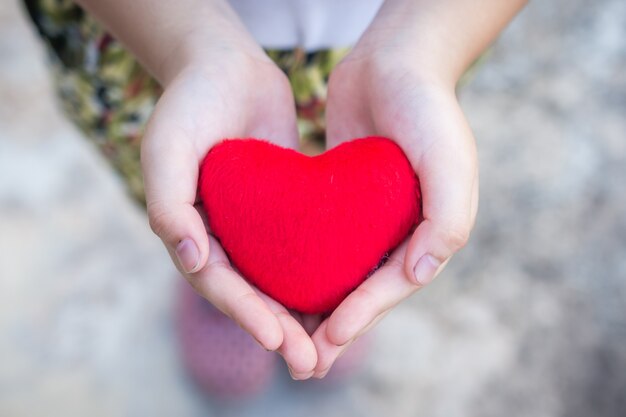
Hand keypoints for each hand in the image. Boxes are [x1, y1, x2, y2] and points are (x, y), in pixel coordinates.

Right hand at [141, 46, 317, 378]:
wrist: (224, 65)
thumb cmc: (190, 103)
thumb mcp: (166, 148)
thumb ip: (169, 205)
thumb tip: (190, 258)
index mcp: (190, 230)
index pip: (219, 283)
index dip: (247, 314)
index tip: (279, 342)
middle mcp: (220, 235)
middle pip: (250, 294)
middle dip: (278, 331)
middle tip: (310, 365)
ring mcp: (250, 225)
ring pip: (276, 281)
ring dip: (299, 317)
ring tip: (328, 351)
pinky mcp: (280, 209)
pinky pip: (297, 250)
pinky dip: (315, 276)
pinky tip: (341, 297)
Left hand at [311, 48, 478, 376]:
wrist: (395, 60)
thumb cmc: (428, 108)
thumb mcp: (450, 160)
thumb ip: (446, 218)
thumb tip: (419, 273)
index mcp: (430, 230)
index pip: (393, 284)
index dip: (362, 314)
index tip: (327, 338)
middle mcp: (401, 229)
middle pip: (366, 288)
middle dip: (336, 325)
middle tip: (303, 361)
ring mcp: (370, 216)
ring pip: (341, 271)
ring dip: (317, 305)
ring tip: (286, 336)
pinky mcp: (342, 198)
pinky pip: (322, 240)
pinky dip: (303, 265)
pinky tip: (277, 283)